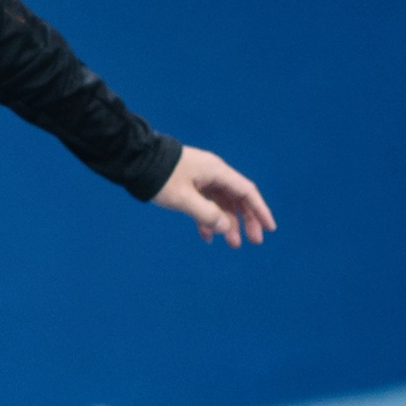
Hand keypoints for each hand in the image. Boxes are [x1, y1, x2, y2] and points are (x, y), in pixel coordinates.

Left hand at [152, 144, 274, 248]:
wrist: (136, 161)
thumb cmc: (160, 177)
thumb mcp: (183, 198)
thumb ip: (206, 214)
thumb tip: (226, 228)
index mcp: (216, 171)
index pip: (246, 191)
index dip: (260, 210)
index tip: (269, 228)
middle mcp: (213, 173)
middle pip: (237, 198)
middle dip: (247, 220)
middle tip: (253, 242)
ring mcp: (201, 178)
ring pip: (222, 203)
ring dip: (228, 223)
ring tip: (232, 244)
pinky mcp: (190, 184)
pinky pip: (205, 203)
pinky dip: (208, 219)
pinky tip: (207, 236)